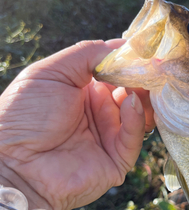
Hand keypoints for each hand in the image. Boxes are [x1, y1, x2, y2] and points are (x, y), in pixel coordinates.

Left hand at [0, 40, 154, 209]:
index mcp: (84, 91)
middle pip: (133, 92)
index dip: (131, 62)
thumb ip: (86, 54)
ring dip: (144, 97)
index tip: (145, 50)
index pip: (117, 73)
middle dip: (143, 78)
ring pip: (140, 115)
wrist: (13, 163)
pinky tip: (130, 102)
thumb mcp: (51, 72)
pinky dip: (136, 118)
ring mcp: (108, 137)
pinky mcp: (116, 161)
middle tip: (153, 66)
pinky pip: (133, 138)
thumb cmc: (24, 114)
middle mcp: (99, 113)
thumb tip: (124, 45)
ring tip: (144, 84)